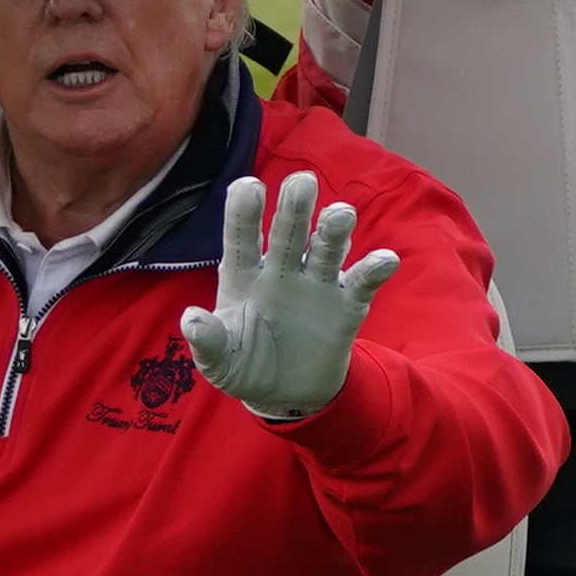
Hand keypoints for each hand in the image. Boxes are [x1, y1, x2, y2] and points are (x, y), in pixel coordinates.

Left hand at [181, 172, 398, 418]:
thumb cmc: (244, 366)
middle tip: (302, 182)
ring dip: (334, 230)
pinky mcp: (346, 305)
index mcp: (244, 275)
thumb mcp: (220, 361)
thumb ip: (208, 341)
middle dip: (295, 206)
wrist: (285, 393)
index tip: (248, 186)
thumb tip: (191, 319)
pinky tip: (384, 260)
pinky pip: (361, 282)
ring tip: (341, 215)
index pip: (242, 237)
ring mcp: (315, 284)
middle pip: (288, 231)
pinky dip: (374, 269)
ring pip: (326, 247)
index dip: (243, 212)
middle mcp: (281, 271)